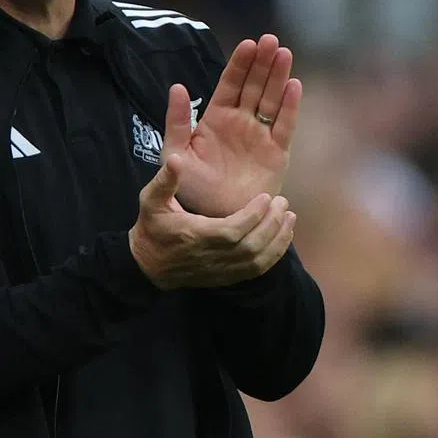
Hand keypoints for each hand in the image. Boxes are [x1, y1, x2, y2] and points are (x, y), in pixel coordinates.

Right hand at [129, 154, 296, 289]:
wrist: (147, 264)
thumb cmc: (152, 228)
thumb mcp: (150, 200)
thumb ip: (164, 181)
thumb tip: (176, 160)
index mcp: (194, 235)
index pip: (231, 231)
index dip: (253, 216)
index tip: (266, 197)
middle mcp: (210, 256)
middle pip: (250, 246)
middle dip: (271, 224)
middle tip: (283, 202)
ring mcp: (220, 269)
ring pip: (257, 260)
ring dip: (278, 240)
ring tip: (289, 217)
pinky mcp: (226, 277)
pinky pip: (256, 271)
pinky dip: (274, 256)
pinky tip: (283, 238)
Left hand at [163, 34, 301, 216]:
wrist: (212, 217)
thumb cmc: (191, 187)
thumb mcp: (177, 152)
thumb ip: (177, 122)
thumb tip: (177, 87)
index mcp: (217, 118)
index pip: (230, 84)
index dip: (240, 64)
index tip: (249, 43)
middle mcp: (241, 122)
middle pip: (255, 85)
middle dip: (263, 62)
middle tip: (271, 40)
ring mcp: (260, 135)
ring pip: (271, 100)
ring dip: (278, 77)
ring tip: (284, 53)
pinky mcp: (276, 152)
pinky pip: (285, 125)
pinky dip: (290, 106)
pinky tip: (294, 86)